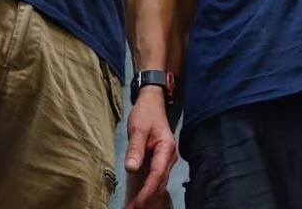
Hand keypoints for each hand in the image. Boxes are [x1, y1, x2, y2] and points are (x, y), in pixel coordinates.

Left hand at [124, 89, 177, 208]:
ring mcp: (167, 159)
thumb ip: (135, 149)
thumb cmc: (145, 113)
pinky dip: (148, 188)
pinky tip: (139, 197)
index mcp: (166, 148)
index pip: (157, 175)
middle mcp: (170, 157)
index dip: (147, 191)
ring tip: (133, 207)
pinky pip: (156, 178)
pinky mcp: (161, 160)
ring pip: (158, 182)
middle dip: (146, 199)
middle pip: (159, 182)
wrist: (152, 102)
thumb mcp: (137, 128)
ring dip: (147, 196)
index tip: (137, 204)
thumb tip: (131, 169)